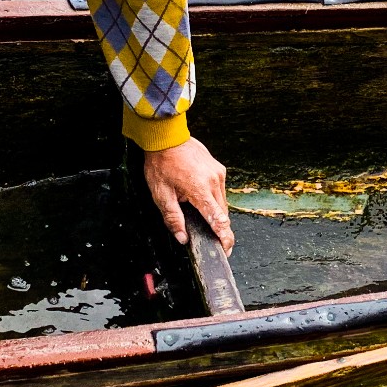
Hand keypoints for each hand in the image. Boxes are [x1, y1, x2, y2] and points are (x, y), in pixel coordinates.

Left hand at [143, 137, 231, 251]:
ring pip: (222, 203)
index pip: (218, 219)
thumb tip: (182, 238)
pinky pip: (219, 191)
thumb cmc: (161, 163)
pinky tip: (202, 200)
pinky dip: (213, 200)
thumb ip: (173, 218)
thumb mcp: (161, 194)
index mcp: (200, 189)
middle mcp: (214, 181)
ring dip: (215, 213)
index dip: (224, 237)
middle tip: (215, 242)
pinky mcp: (218, 169)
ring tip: (203, 218)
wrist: (167, 137)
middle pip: (222, 214)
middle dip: (219, 229)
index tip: (226, 249)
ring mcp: (218, 174)